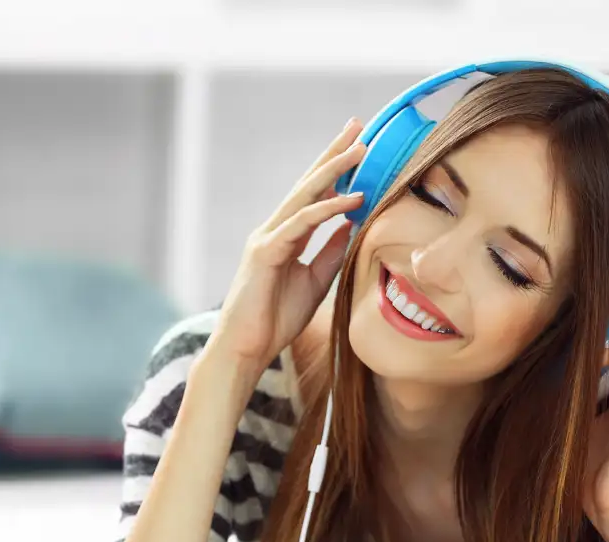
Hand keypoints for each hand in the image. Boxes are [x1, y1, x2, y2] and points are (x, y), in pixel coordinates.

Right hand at [209, 117, 367, 377]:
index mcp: (286, 235)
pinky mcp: (266, 252)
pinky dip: (328, 209)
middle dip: (334, 153)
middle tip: (358, 126)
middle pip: (309, 183)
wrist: (247, 348)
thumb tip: (353, 227)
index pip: (315, 194)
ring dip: (334, 170)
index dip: (337, 170)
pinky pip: (301, 224)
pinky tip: (353, 199)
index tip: (360, 146)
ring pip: (304, 195)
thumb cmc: (276, 318)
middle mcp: (275, 229)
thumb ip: (330, 253)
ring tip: (361, 149)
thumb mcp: (315, 281)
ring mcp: (267, 238)